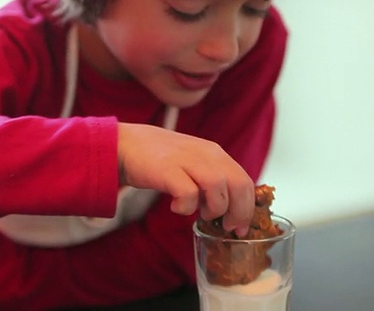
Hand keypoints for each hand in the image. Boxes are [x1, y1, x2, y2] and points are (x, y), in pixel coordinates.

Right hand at [117, 123, 254, 235]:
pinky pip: (188, 193)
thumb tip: (229, 209)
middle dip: (238, 212)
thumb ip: (212, 180)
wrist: (125, 144)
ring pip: (218, 187)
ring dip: (214, 208)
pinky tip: (176, 206)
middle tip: (228, 227)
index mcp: (215, 153)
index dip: (248, 207)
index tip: (241, 226)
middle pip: (238, 184)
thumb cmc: (160, 159)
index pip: (245, 180)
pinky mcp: (168, 169)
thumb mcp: (194, 163)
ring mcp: (187, 160)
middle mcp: (206, 154)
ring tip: (200, 213)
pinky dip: (186, 207)